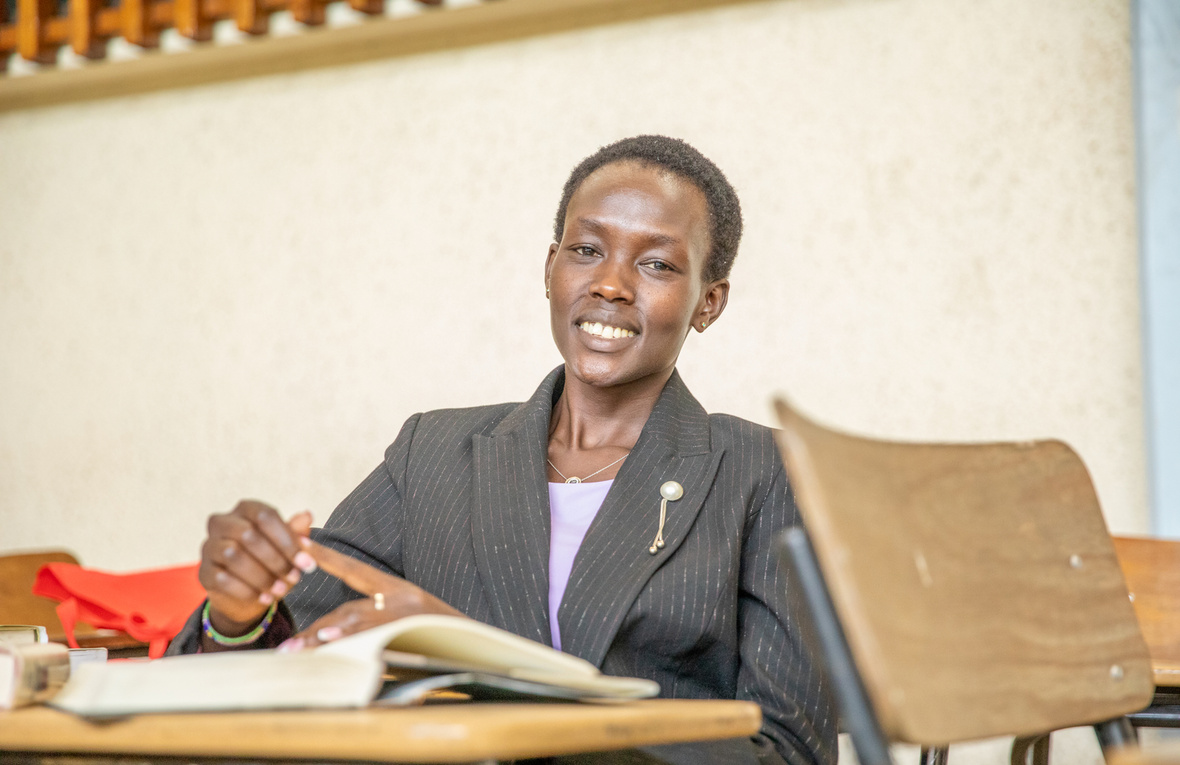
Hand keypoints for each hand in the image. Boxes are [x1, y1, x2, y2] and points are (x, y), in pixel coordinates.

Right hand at [199, 500, 315, 638]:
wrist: (249, 593)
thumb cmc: (271, 561)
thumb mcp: (287, 548)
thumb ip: (295, 533)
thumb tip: (307, 516)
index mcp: (245, 510)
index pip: (265, 516)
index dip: (287, 540)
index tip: (307, 562)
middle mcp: (222, 523)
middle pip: (248, 535)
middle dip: (276, 559)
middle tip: (295, 577)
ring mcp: (209, 547)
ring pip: (233, 556)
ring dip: (262, 576)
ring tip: (282, 590)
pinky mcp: (203, 572)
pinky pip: (222, 579)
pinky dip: (247, 591)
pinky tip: (265, 599)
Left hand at [282, 538, 463, 650]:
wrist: (475, 643)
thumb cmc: (438, 632)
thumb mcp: (408, 616)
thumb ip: (372, 618)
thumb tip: (331, 633)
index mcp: (396, 587)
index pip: (354, 569)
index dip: (326, 556)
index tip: (300, 543)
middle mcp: (400, 597)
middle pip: (351, 607)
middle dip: (317, 627)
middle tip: (288, 645)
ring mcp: (406, 615)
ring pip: (359, 622)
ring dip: (326, 636)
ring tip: (299, 648)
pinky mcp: (412, 631)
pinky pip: (375, 638)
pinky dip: (353, 640)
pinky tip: (332, 642)